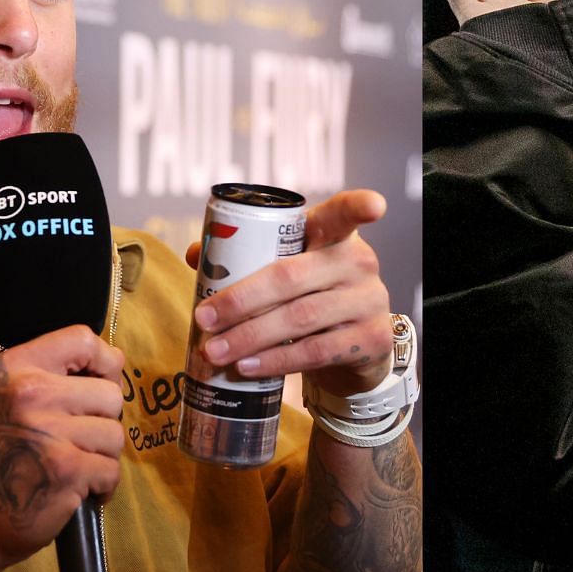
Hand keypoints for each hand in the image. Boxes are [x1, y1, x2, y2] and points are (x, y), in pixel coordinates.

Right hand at [0, 324, 126, 565]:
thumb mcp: (8, 398)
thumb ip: (53, 374)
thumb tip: (114, 360)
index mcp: (14, 368)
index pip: (82, 339)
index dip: (105, 361)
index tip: (100, 382)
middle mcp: (29, 393)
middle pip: (110, 394)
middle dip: (102, 422)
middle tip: (76, 441)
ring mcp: (48, 432)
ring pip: (115, 434)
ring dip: (102, 456)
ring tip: (73, 465)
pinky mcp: (67, 469)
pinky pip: (112, 469)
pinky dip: (102, 485)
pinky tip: (76, 488)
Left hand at [189, 189, 393, 393]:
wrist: (354, 349)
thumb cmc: (312, 298)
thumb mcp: (290, 272)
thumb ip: (248, 257)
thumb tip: (199, 253)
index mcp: (336, 236)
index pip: (344, 214)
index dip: (358, 206)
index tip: (374, 205)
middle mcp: (359, 264)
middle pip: (292, 277)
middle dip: (241, 301)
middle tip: (205, 319)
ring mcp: (369, 302)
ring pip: (301, 318)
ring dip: (250, 337)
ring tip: (215, 351)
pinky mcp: (372, 341)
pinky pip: (316, 351)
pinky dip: (276, 361)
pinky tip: (248, 366)